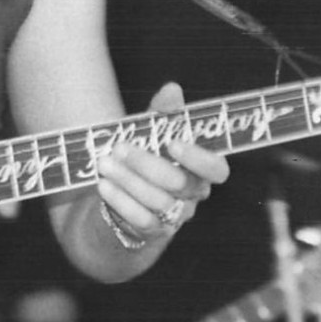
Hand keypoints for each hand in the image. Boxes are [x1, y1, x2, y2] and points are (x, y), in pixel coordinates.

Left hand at [96, 82, 228, 246]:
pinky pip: (141, 220)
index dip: (198, 158)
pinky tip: (103, 185)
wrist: (120, 200)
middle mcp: (193, 195)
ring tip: (104, 164)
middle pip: (180, 184)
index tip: (172, 143)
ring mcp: (174, 216)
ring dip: (129, 181)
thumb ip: (164, 115)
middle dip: (148, 164)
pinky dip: (121, 201)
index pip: (216, 169)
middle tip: (120, 148)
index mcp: (200, 170)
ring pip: (158, 201)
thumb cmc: (144, 159)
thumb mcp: (153, 135)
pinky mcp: (152, 232)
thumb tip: (172, 89)